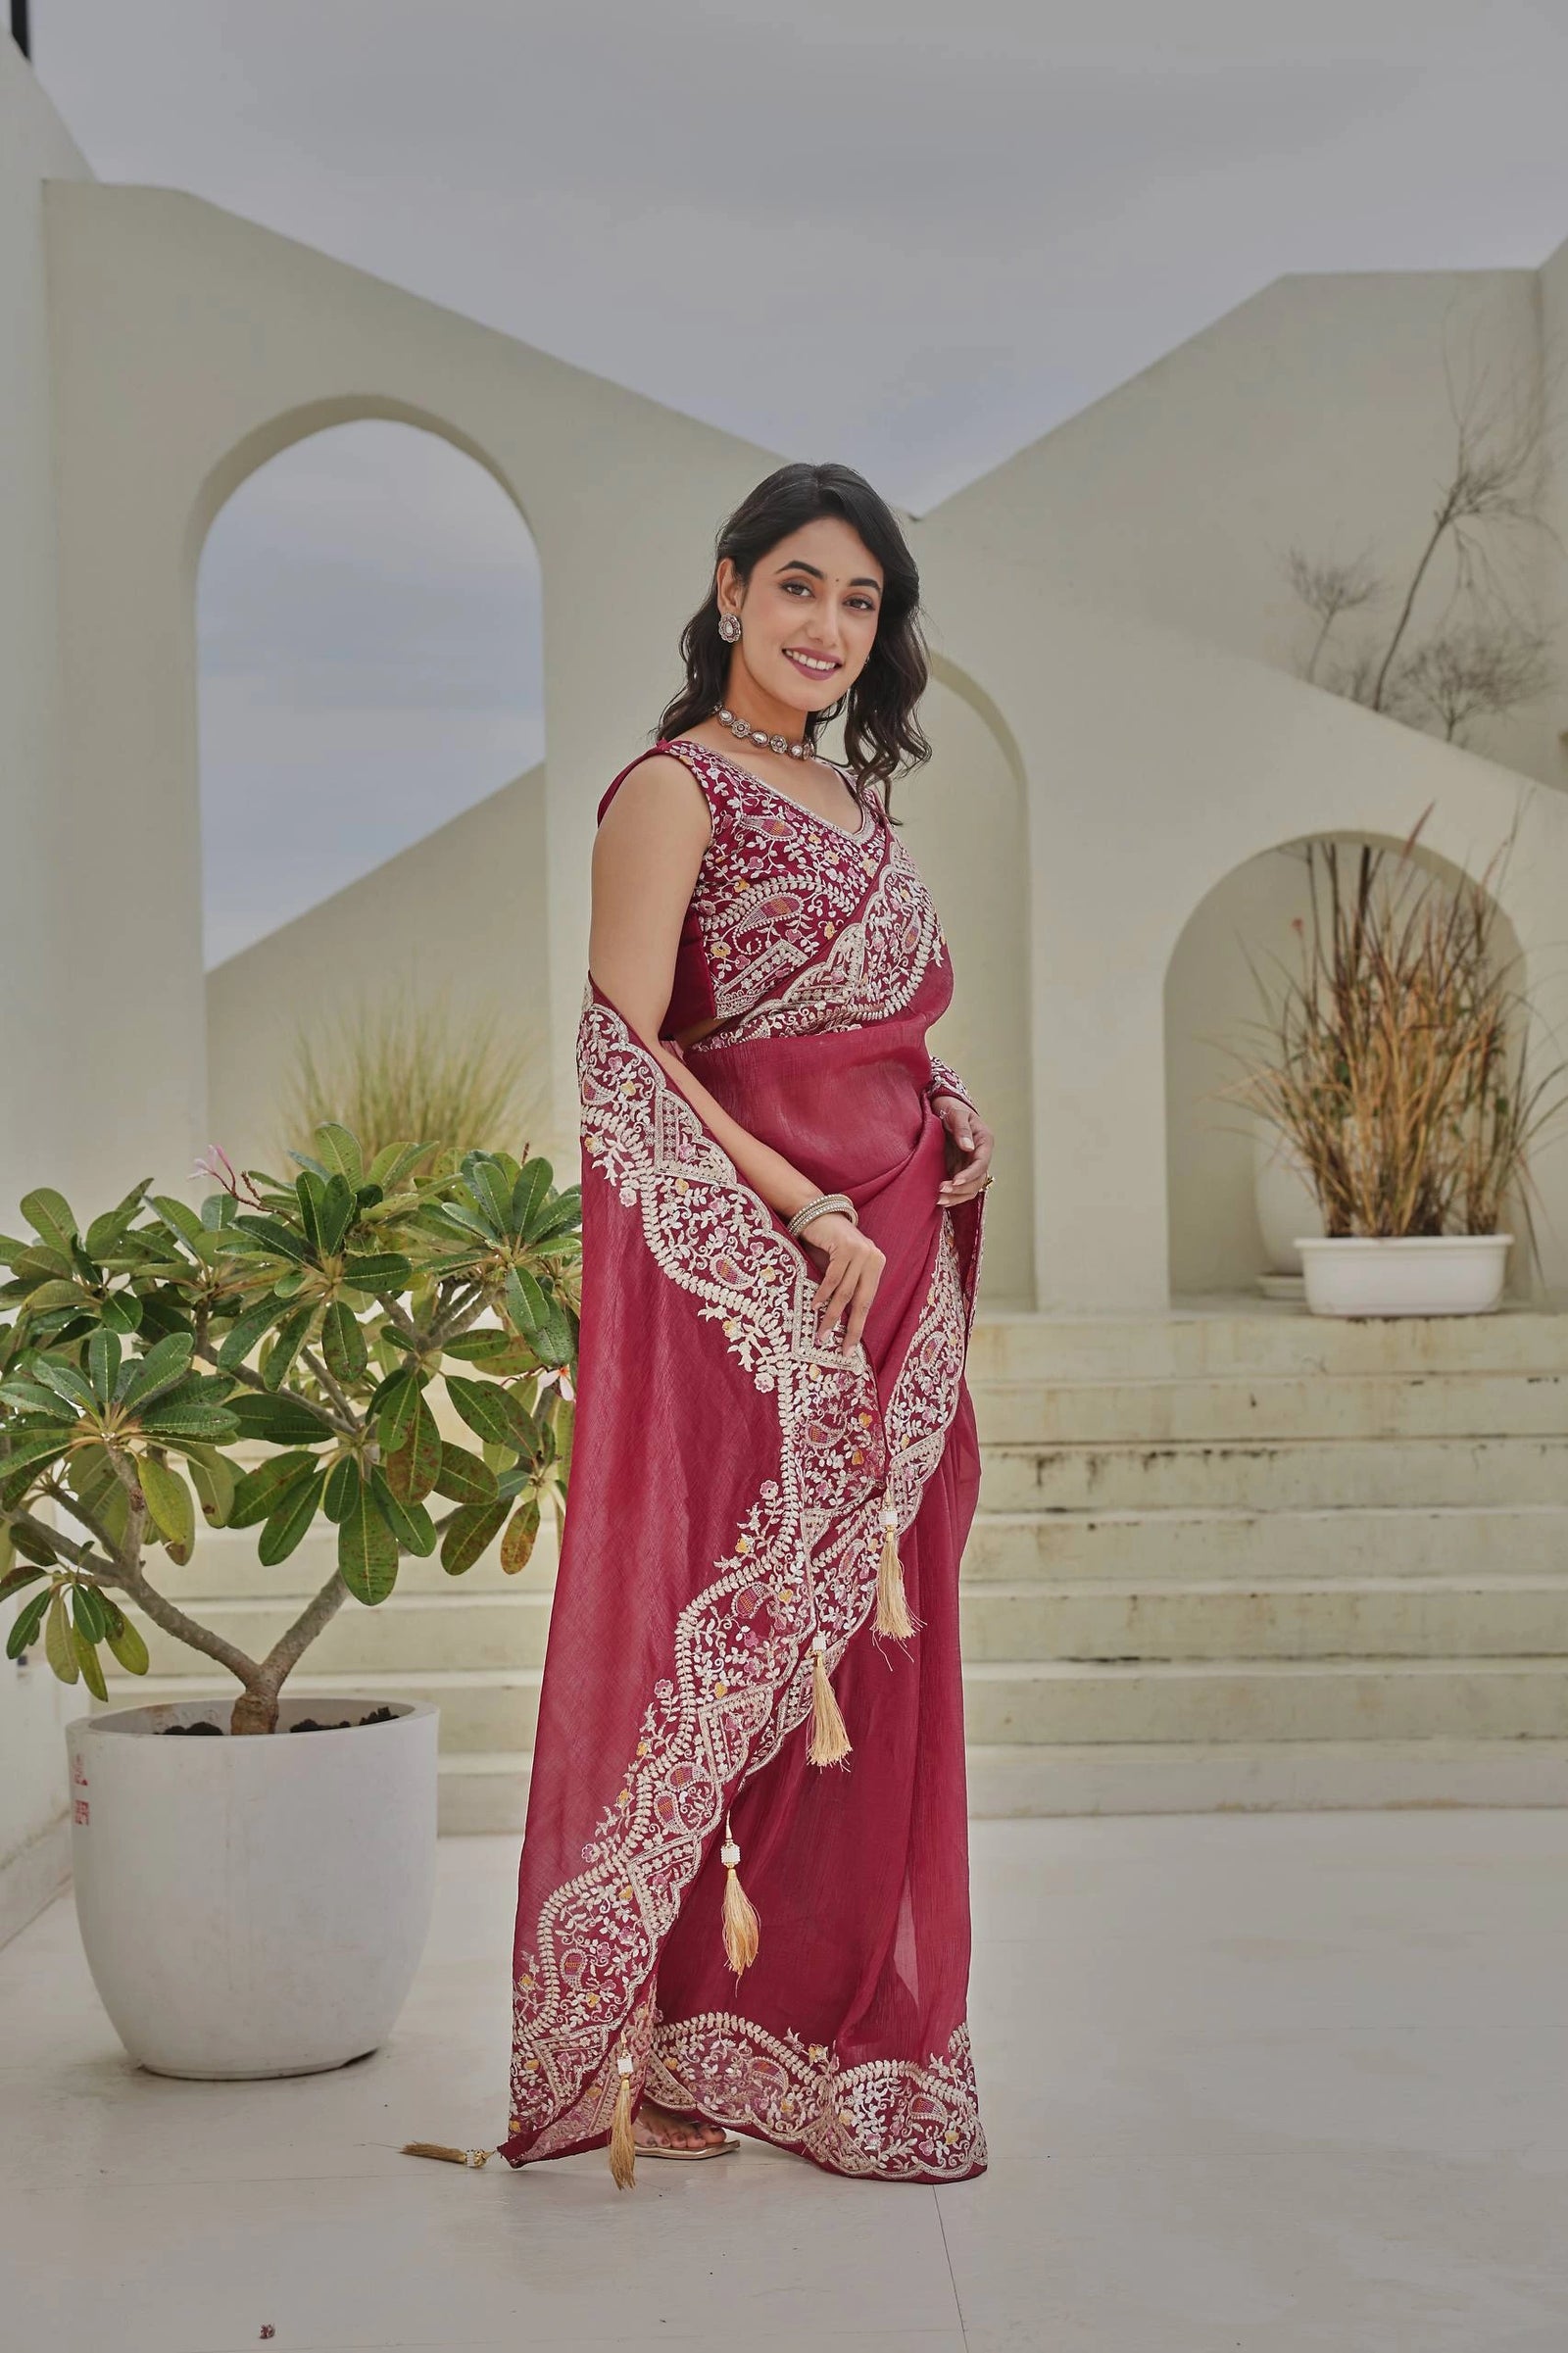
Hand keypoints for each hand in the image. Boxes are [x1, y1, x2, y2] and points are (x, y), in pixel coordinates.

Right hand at [801, 1211, 884, 1351]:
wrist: (816, 1213)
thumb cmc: (826, 1246)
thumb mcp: (840, 1269)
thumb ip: (844, 1290)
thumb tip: (839, 1325)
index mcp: (877, 1265)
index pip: (868, 1302)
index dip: (858, 1327)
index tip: (849, 1349)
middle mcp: (874, 1258)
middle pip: (862, 1301)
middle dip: (851, 1328)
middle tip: (842, 1350)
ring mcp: (863, 1252)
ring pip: (846, 1292)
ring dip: (832, 1315)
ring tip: (821, 1333)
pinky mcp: (847, 1247)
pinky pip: (834, 1278)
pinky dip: (823, 1294)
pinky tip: (814, 1307)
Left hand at [934, 1094, 993, 1206]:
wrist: (942, 1108)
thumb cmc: (951, 1107)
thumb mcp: (956, 1114)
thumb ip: (962, 1129)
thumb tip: (969, 1147)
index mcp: (984, 1141)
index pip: (981, 1164)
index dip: (969, 1175)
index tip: (954, 1181)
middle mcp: (980, 1156)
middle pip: (977, 1180)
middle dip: (961, 1189)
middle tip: (941, 1190)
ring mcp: (970, 1164)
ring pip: (970, 1188)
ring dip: (957, 1197)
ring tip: (939, 1199)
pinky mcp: (959, 1170)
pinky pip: (960, 1188)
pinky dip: (952, 1196)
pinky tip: (940, 1200)